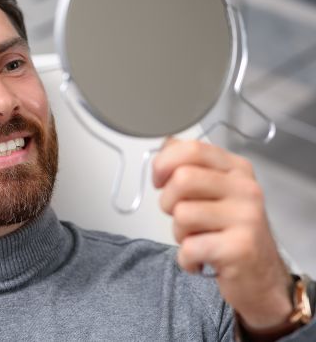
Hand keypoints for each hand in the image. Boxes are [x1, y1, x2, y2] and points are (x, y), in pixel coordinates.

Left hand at [152, 138, 292, 328]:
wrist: (261, 276)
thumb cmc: (230, 231)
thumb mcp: (215, 190)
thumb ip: (190, 165)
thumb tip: (165, 143)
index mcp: (236, 168)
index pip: (192, 149)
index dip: (164, 163)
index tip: (160, 180)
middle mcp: (245, 188)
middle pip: (182, 179)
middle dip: (168, 202)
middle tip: (181, 216)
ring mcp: (246, 217)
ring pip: (182, 214)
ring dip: (179, 234)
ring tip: (197, 239)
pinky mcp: (240, 248)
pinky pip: (189, 247)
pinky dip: (186, 259)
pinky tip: (201, 260)